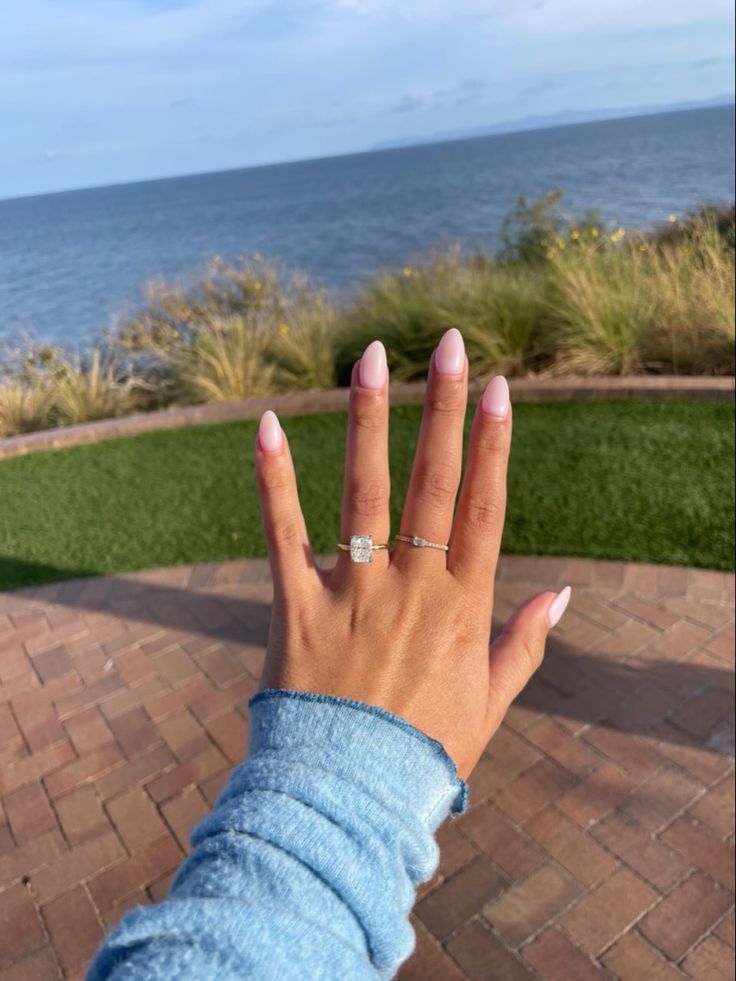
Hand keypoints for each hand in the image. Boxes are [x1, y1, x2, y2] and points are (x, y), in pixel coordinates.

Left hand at [254, 328, 569, 778]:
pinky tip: (264, 424)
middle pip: (433, 482)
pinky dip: (272, 479)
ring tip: (371, 356)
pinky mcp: (296, 606)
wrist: (349, 800)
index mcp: (461, 606)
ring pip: (364, 491)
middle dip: (444, 407)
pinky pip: (281, 533)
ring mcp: (352, 592)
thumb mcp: (491, 702)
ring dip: (369, 420)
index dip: (493, 444)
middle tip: (450, 344)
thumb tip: (565, 592)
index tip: (500, 388)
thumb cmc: (425, 752)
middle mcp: (411, 587)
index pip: (484, 506)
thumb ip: (527, 644)